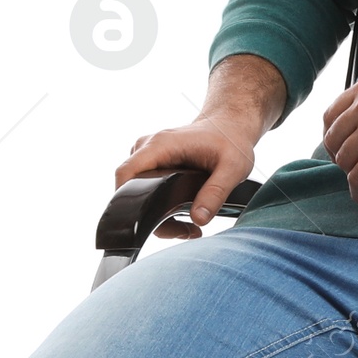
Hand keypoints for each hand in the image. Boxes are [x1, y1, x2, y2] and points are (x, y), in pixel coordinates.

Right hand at [115, 113, 258, 237]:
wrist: (229, 126)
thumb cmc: (230, 142)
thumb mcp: (232, 168)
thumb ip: (215, 193)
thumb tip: (198, 219)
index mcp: (161, 145)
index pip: (126, 173)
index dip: (125, 200)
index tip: (145, 224)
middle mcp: (148, 148)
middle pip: (129, 188)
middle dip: (151, 216)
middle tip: (184, 231)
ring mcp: (148, 155)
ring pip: (136, 192)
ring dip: (157, 214)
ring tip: (188, 227)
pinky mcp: (152, 164)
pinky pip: (144, 188)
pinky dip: (159, 206)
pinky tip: (183, 217)